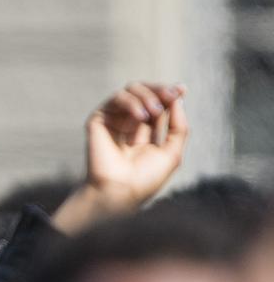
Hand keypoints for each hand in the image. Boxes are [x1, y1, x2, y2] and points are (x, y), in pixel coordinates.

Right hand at [52, 83, 189, 234]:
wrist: (120, 191)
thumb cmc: (145, 179)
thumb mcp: (173, 152)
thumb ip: (179, 126)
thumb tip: (178, 98)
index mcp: (145, 132)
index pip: (158, 103)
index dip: (169, 94)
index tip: (181, 90)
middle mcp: (129, 124)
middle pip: (145, 92)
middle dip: (160, 90)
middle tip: (171, 95)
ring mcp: (113, 121)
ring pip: (131, 90)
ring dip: (147, 96)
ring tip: (154, 111)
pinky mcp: (99, 120)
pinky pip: (116, 98)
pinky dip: (132, 102)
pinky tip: (141, 115)